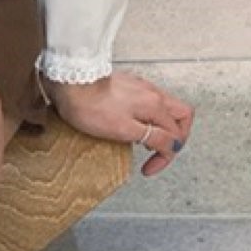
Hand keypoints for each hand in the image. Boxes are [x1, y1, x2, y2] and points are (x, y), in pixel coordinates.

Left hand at [46, 68, 193, 175]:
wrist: (69, 81)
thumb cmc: (90, 106)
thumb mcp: (124, 130)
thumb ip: (153, 137)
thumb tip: (173, 146)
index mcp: (155, 105)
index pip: (175, 136)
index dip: (166, 157)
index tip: (149, 169)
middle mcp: (153, 93)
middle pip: (180, 116)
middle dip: (176, 138)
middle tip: (160, 152)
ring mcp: (140, 87)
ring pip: (165, 109)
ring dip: (162, 127)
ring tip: (146, 142)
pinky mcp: (127, 85)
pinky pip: (149, 102)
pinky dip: (148, 117)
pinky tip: (133, 125)